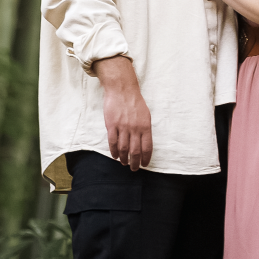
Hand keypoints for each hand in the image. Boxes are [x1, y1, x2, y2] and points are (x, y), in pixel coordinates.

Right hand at [92, 55, 151, 169]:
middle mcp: (134, 128)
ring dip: (124, 158)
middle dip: (134, 162)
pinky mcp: (111, 125)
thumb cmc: (135, 101)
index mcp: (145, 126)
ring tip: (124, 163)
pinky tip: (115, 156)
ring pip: (123, 148)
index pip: (147, 147)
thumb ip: (145, 128)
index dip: (145, 158)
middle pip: (135, 151)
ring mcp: (122, 127)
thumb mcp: (146, 114)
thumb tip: (144, 143)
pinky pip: (112, 142)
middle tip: (133, 168)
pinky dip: (114, 151)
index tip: (144, 164)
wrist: (122, 89)